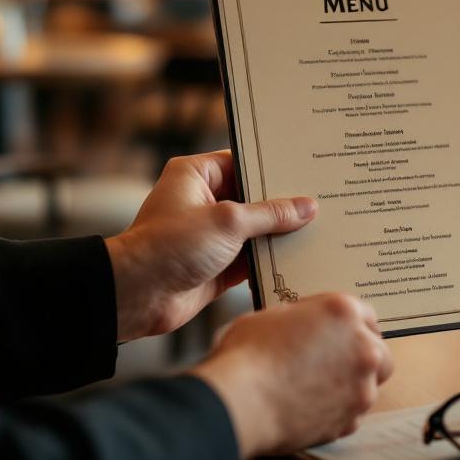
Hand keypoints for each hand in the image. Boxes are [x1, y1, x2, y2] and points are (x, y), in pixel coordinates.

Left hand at [105, 151, 317, 340]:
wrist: (137, 297)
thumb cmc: (169, 247)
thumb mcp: (227, 222)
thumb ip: (270, 214)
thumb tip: (306, 207)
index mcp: (196, 175)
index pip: (243, 162)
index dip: (273, 167)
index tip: (306, 169)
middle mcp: (204, 200)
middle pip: (254, 197)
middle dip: (283, 204)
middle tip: (322, 199)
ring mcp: (211, 234)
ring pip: (256, 229)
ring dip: (280, 234)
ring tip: (321, 228)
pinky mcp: (218, 264)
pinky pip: (252, 257)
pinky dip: (272, 259)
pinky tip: (302, 257)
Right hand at [191, 293, 393, 457]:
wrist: (243, 402)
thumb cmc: (249, 355)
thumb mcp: (273, 315)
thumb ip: (303, 317)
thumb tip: (304, 325)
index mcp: (344, 312)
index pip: (364, 313)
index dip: (346, 323)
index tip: (336, 331)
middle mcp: (362, 348)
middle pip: (377, 349)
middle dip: (360, 354)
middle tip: (334, 359)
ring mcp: (361, 387)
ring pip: (369, 384)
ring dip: (351, 384)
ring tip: (318, 386)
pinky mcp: (350, 420)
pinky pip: (353, 413)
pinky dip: (338, 410)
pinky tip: (313, 407)